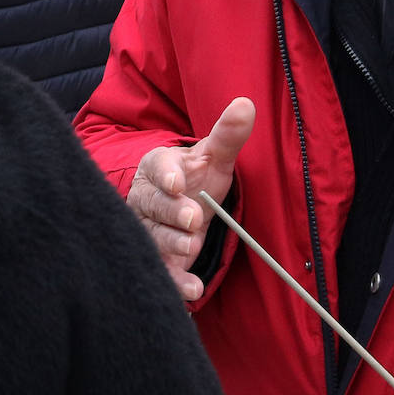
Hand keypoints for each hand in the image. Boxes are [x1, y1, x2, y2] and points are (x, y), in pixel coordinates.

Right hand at [127, 97, 254, 301]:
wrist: (182, 205)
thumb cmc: (197, 177)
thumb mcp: (213, 157)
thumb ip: (227, 134)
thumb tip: (246, 104)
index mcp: (158, 167)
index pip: (157, 168)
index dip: (166, 175)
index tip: (178, 182)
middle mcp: (146, 198)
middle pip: (153, 205)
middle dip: (172, 213)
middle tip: (192, 219)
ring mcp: (148, 230)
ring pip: (153, 237)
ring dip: (172, 244)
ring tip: (192, 246)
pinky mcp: (156, 258)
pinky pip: (160, 270)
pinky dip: (176, 281)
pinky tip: (193, 290)